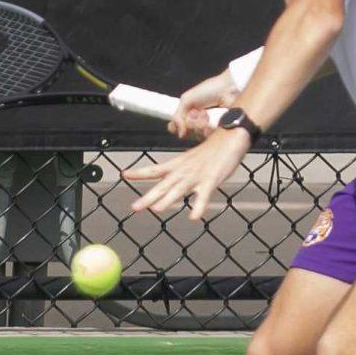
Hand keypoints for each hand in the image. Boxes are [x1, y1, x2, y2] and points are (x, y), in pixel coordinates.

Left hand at [124, 127, 250, 222]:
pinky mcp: (211, 180)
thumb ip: (184, 171)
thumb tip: (176, 179)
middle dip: (148, 198)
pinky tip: (193, 217)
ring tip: (157, 210)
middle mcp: (184, 171)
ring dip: (168, 200)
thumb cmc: (214, 149)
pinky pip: (203, 196)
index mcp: (178, 164)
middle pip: (163, 185)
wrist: (231, 137)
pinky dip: (199, 207)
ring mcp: (197, 176)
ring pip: (179, 190)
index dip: (138, 172)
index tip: (124, 174)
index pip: (154, 169)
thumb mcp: (193, 159)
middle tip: (134, 208)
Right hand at [166, 71, 238, 141]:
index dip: (177, 126)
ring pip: (196, 135)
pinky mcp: (216, 131)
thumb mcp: (187, 99)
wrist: (227, 90)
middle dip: (189, 122)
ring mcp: (206, 127)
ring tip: (205, 113)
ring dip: (199, 124)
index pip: (176, 128)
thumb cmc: (209, 90)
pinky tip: (210, 119)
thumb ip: (177, 116)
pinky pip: (207, 137)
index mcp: (187, 113)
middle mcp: (196, 122)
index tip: (182, 118)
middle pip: (185, 133)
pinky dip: (207, 128)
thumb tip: (179, 133)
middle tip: (195, 112)